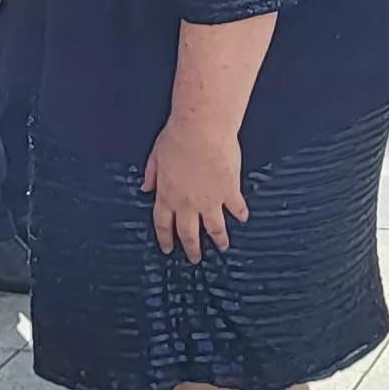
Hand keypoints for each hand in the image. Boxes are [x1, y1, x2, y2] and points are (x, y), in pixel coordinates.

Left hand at [141, 118, 247, 259]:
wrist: (202, 130)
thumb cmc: (177, 138)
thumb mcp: (156, 156)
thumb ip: (151, 174)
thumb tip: (145, 188)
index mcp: (167, 196)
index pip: (163, 224)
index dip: (165, 238)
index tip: (168, 248)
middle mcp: (188, 204)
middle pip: (189, 233)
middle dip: (192, 248)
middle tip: (195, 259)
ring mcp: (210, 200)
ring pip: (214, 227)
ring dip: (219, 239)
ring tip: (223, 247)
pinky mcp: (229, 191)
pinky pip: (236, 207)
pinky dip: (240, 214)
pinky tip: (243, 218)